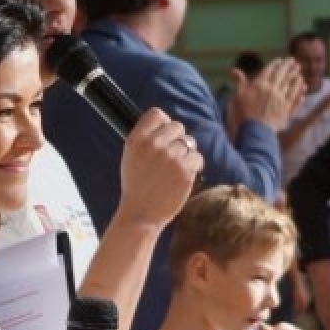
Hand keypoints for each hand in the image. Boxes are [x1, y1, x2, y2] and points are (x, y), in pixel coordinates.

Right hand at [115, 108, 200, 229]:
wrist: (141, 214)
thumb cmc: (137, 186)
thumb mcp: (131, 157)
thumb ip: (146, 139)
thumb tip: (167, 124)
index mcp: (136, 139)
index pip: (157, 114)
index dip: (164, 124)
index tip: (165, 136)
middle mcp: (153, 145)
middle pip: (177, 127)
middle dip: (178, 140)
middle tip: (171, 159)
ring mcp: (170, 157)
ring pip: (190, 142)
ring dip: (186, 155)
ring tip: (174, 171)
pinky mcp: (185, 169)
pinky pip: (197, 157)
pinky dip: (194, 166)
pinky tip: (184, 177)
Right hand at [233, 56, 303, 130]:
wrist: (255, 131)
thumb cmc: (243, 114)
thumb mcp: (237, 96)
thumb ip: (239, 82)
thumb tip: (234, 70)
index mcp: (261, 85)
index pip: (269, 71)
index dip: (275, 64)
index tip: (280, 60)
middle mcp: (273, 90)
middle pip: (282, 75)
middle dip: (288, 67)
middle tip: (293, 60)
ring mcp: (281, 100)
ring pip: (291, 86)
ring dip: (295, 78)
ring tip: (299, 72)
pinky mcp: (286, 111)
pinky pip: (295, 99)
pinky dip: (299, 94)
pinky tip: (303, 90)